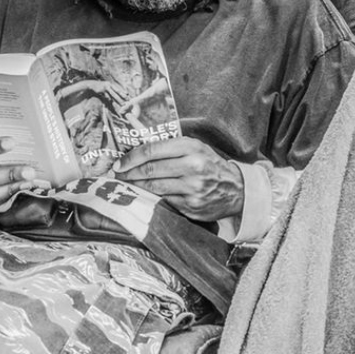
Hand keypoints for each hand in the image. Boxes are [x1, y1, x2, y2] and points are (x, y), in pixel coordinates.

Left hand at [114, 137, 242, 222]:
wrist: (236, 190)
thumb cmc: (211, 165)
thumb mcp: (196, 147)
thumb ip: (171, 147)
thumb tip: (138, 152)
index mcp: (191, 148)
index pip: (152, 150)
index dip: (131, 157)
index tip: (119, 163)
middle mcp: (192, 167)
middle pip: (150, 170)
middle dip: (129, 173)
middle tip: (118, 175)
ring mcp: (191, 188)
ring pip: (154, 187)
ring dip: (136, 186)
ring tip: (126, 184)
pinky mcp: (190, 206)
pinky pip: (163, 200)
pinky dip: (150, 197)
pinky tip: (143, 194)